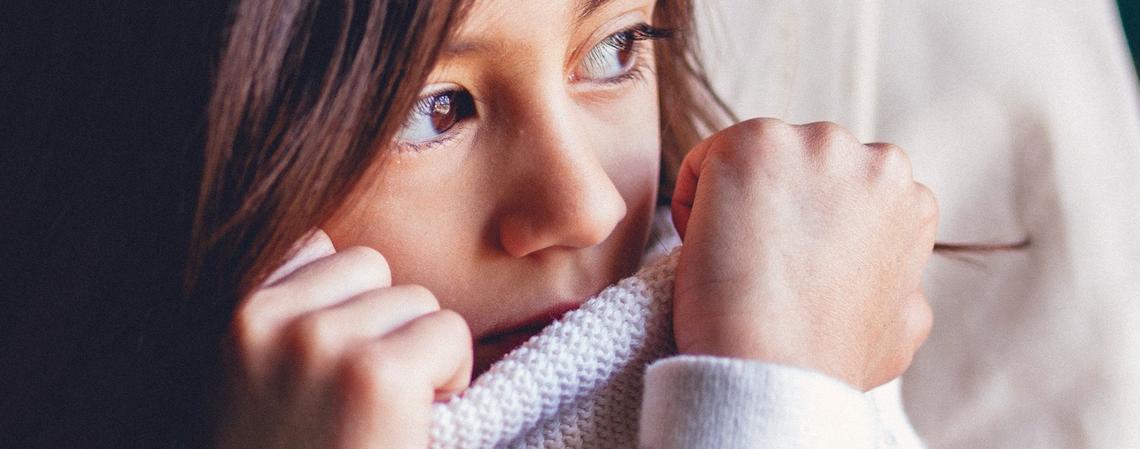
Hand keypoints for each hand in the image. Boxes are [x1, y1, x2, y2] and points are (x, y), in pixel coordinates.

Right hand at [215, 230, 471, 448]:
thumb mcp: (255, 381)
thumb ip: (284, 321)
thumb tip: (331, 252)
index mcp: (232, 320)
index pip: (315, 249)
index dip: (346, 303)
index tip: (341, 363)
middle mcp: (266, 321)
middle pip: (371, 268)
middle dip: (385, 324)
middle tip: (367, 397)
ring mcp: (320, 343)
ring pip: (416, 299)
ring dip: (418, 350)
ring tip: (387, 412)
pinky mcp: (377, 375)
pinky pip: (448, 333)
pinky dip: (450, 376)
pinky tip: (413, 422)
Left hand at [671, 118, 936, 389]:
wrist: (774, 367)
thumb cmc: (828, 362)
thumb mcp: (902, 326)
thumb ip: (905, 286)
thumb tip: (902, 284)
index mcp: (910, 199)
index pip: (845, 192)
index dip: (809, 234)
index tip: (790, 272)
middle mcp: (873, 159)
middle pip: (801, 167)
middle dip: (777, 206)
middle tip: (757, 266)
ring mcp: (814, 144)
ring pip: (756, 161)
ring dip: (737, 202)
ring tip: (734, 261)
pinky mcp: (754, 143)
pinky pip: (705, 162)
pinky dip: (694, 203)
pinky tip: (704, 248)